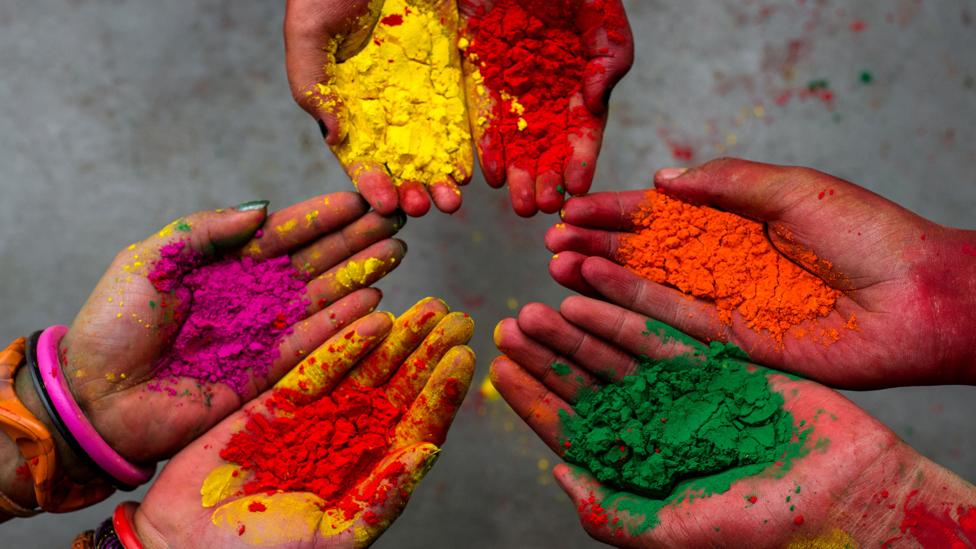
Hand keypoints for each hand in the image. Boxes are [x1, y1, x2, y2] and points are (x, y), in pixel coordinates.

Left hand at [60, 193, 406, 467]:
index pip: (284, 233)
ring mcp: (264, 332)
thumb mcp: (150, 259)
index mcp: (224, 262)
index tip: (359, 198)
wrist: (96, 399)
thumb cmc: (114, 325)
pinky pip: (315, 343)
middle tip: (395, 219)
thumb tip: (263, 209)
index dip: (322, 215)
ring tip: (396, 253)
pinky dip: (346, 324)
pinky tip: (376, 302)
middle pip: (314, 261)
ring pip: (323, 298)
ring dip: (360, 275)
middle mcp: (252, 294)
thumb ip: (206, 230)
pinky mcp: (269, 372)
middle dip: (354, 240)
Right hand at [133, 298, 474, 547]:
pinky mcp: (275, 402)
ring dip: (396, 339)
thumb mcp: (331, 538)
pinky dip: (344, 342)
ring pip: (364, 371)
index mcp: (367, 475)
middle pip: (398, 390)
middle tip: (457, 318)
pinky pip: (316, 366)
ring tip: (427, 307)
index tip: (464, 358)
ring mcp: (313, 420)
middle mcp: (347, 442)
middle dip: (428, 354)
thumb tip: (427, 453)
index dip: (441, 393)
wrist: (183, 548)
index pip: (416, 427)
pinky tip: (373, 318)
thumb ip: (381, 498)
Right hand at [285, 0, 473, 216]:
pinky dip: (468, 145)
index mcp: (348, 104)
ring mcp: (421, 91)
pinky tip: (472, 170)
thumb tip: (336, 137)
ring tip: (453, 200)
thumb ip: (313, 85)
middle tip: (426, 208)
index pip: (360, 155)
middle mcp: (386, 105)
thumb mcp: (308, 33)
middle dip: (413, 189)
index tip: (383, 204)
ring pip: (435, 147)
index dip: (371, 184)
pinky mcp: (451, 72)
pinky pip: (463, 114)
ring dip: (443, 179)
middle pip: (402, 161)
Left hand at [459, 0, 633, 215]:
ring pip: (515, 141)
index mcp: (579, 83)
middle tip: (542, 209)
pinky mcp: (478, 74)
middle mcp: (545, 93)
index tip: (578, 189)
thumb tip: (596, 104)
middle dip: (545, 179)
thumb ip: (610, 60)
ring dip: (518, 176)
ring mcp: (511, 86)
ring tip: (519, 204)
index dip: (581, 161)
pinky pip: (481, 116)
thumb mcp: (603, 19)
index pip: (583, 132)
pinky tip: (491, 175)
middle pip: (546, 146)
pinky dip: (486, 146)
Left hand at [490, 298, 975, 547]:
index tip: (501, 370)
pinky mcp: (715, 364)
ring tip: (538, 304)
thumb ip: (613, 512)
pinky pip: (659, 334)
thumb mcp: (677, 530)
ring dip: (576, 330)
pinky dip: (623, 316)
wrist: (847, 493)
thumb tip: (557, 475)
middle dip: (546, 356)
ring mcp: (682, 394)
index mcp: (639, 467)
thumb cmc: (763, 528)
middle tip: (509, 325)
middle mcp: (653, 426)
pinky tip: (588, 297)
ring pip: (614, 355)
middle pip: (585, 385)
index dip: (534, 399)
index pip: (572, 429)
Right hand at [546, 158, 975, 387]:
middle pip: (647, 253)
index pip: (663, 214)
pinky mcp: (732, 344)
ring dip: (601, 276)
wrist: (919, 299)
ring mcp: (726, 305)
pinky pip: (672, 322)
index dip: (616, 211)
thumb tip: (661, 180)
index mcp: (738, 221)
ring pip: (650, 288)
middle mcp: (724, 264)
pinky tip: (593, 291)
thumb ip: (726, 183)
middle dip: (597, 245)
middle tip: (549, 241)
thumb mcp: (793, 189)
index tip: (570, 208)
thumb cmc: (867, 234)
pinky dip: (631, 306)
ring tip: (556, 266)